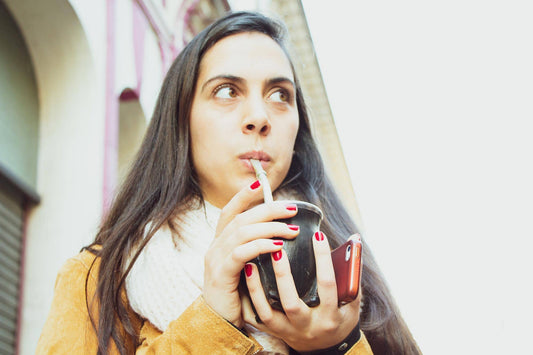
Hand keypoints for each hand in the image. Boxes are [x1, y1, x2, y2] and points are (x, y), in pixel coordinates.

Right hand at [203, 180, 298, 327]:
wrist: (219, 323)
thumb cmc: (238, 295)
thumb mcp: (247, 268)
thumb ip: (256, 250)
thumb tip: (281, 235)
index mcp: (221, 243)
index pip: (230, 212)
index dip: (244, 196)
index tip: (260, 183)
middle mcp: (215, 247)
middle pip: (242, 218)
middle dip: (268, 210)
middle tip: (292, 210)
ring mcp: (216, 260)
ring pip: (243, 232)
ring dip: (270, 227)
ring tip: (292, 230)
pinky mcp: (221, 274)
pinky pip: (241, 253)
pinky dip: (260, 246)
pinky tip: (277, 246)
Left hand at [242, 231, 360, 351]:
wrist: (328, 348)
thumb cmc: (341, 318)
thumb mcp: (352, 301)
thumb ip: (351, 275)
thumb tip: (352, 243)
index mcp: (331, 316)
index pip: (328, 285)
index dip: (323, 259)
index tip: (318, 236)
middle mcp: (308, 326)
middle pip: (292, 303)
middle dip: (283, 276)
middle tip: (276, 250)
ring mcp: (290, 331)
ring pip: (268, 313)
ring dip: (257, 289)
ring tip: (251, 264)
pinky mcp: (276, 333)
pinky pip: (256, 319)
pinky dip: (248, 301)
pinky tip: (243, 281)